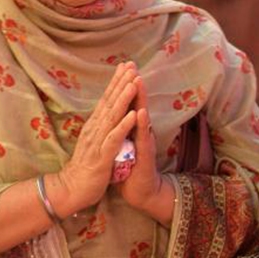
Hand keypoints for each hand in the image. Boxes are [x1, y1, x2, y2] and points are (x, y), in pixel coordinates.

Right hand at [51, 62, 138, 216]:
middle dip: (121, 83)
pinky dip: (124, 126)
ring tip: (134, 82)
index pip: (107, 100)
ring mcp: (97, 142)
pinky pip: (114, 138)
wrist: (71, 189)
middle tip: (131, 65)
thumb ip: (102, 128)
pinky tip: (134, 114)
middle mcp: (95, 129)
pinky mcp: (101, 156)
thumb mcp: (95, 142)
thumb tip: (108, 113)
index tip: (126, 66)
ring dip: (124, 99)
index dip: (116, 82)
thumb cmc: (87, 167)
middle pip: (110, 102)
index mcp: (95, 126)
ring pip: (112, 116)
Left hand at [114, 74, 162, 210]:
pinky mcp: (145, 156)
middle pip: (137, 104)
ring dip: (140, 99)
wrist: (142, 192)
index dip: (124, 87)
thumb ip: (120, 131)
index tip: (121, 68)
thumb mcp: (121, 146)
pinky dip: (141, 125)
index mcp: (131, 129)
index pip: (128, 104)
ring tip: (138, 81)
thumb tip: (113, 117)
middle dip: (133, 85)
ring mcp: (144, 142)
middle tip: (131, 65)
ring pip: (142, 117)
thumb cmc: (130, 170)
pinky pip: (142, 138)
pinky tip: (141, 112)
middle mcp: (140, 132)